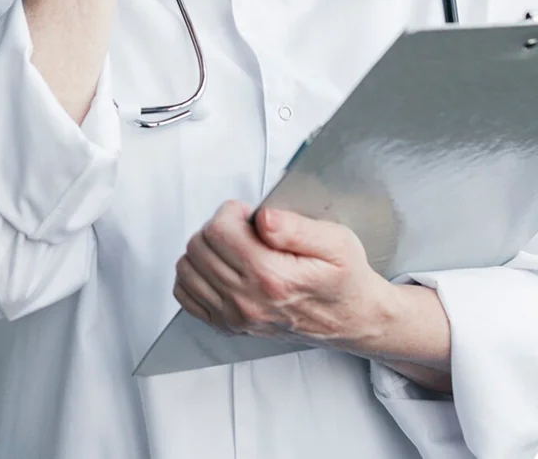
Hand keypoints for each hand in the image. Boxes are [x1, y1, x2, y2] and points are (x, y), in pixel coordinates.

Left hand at [173, 200, 390, 352]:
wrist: (351, 318)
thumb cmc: (344, 279)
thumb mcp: (336, 241)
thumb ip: (296, 226)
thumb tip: (263, 217)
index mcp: (272, 276)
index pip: (219, 231)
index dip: (231, 212)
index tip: (248, 213)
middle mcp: (248, 301)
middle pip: (199, 247)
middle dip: (218, 226)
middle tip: (243, 227)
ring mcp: (235, 317)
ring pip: (188, 268)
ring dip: (206, 248)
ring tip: (234, 245)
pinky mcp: (228, 325)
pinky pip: (186, 294)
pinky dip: (196, 274)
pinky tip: (220, 265)